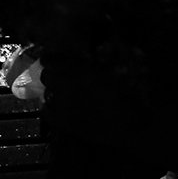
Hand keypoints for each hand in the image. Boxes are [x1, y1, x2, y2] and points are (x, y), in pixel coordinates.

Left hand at [43, 59, 172, 155]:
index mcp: (82, 72)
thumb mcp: (116, 69)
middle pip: (46, 76)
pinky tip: (55, 106)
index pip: (52, 61)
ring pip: (46, 93)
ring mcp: (64, 107)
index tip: (51, 58)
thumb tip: (87, 53)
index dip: (50, 58)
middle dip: (51, 73)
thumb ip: (98, 58)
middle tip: (59, 75)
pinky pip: (45, 112)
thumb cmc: (129, 95)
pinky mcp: (65, 124)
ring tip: (61, 91)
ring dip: (52, 90)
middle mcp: (69, 88)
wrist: (132, 125)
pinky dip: (47, 107)